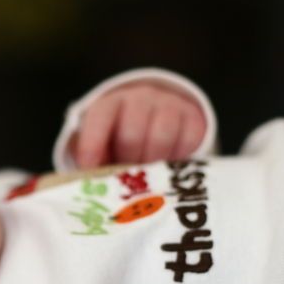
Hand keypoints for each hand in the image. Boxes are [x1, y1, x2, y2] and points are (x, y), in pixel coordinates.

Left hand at [68, 83, 206, 167]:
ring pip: (161, 137)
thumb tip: (88, 186)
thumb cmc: (120, 140)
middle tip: (126, 179)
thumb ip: (91, 161)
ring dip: (153, 165)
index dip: (92, 144)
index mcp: (110, 104)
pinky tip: (170, 170)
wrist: (158, 118)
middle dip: (127, 162)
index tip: (89, 168)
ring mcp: (170, 105)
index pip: (98, 119)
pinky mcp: (194, 118)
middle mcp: (140, 98)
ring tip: (148, 178)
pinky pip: (188, 142)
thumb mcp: (100, 145)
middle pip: (131, 134)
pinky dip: (178, 161)